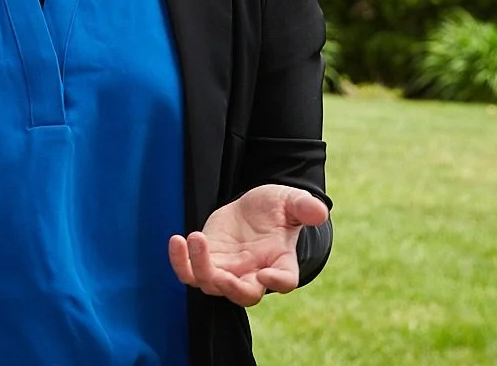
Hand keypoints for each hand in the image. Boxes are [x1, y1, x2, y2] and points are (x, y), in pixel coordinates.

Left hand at [167, 184, 328, 306]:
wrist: (253, 210)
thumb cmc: (276, 208)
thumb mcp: (290, 201)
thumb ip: (303, 207)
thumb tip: (320, 212)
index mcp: (281, 262)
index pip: (284, 281)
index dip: (277, 281)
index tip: (268, 274)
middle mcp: (255, 274)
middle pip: (244, 295)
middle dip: (232, 288)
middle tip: (220, 274)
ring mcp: (229, 271)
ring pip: (212, 285)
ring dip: (201, 268)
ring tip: (195, 238)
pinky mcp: (207, 262)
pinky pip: (189, 273)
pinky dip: (180, 262)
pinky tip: (176, 240)